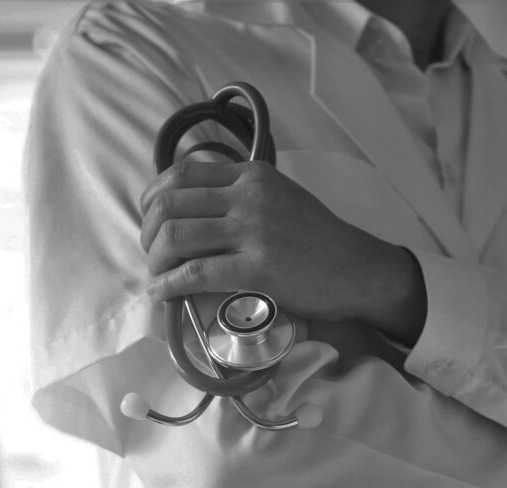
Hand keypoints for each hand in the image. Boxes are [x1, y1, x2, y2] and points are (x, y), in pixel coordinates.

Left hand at [137, 158, 426, 342]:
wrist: (359, 269)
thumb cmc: (317, 239)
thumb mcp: (278, 197)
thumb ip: (239, 194)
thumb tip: (191, 207)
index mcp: (250, 175)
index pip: (181, 174)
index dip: (152, 198)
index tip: (149, 220)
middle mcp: (249, 196)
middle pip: (169, 205)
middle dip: (147, 233)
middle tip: (151, 254)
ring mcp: (253, 230)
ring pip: (175, 237)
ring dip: (154, 260)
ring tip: (157, 276)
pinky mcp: (257, 268)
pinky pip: (195, 273)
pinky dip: (168, 285)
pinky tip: (162, 293)